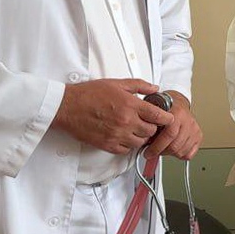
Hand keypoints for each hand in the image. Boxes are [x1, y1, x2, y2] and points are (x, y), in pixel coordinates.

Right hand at [53, 79, 173, 154]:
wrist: (67, 107)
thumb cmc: (89, 94)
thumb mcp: (116, 83)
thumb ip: (139, 85)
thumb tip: (154, 88)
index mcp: (130, 105)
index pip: (158, 115)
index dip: (166, 118)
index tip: (167, 118)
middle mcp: (126, 121)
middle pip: (151, 131)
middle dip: (152, 127)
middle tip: (148, 123)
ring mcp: (117, 134)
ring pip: (140, 142)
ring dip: (140, 137)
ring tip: (135, 130)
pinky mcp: (107, 144)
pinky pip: (125, 150)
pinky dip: (128, 145)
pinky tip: (124, 136)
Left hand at [143, 91, 201, 159]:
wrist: (177, 103)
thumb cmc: (164, 107)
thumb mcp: (153, 110)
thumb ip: (148, 123)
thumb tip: (138, 139)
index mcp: (177, 113)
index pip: (169, 134)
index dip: (156, 147)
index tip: (147, 152)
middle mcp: (187, 121)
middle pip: (175, 145)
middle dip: (160, 152)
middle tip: (151, 153)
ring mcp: (194, 128)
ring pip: (181, 151)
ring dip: (169, 154)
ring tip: (161, 150)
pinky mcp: (198, 135)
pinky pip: (190, 153)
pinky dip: (180, 155)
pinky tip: (173, 150)